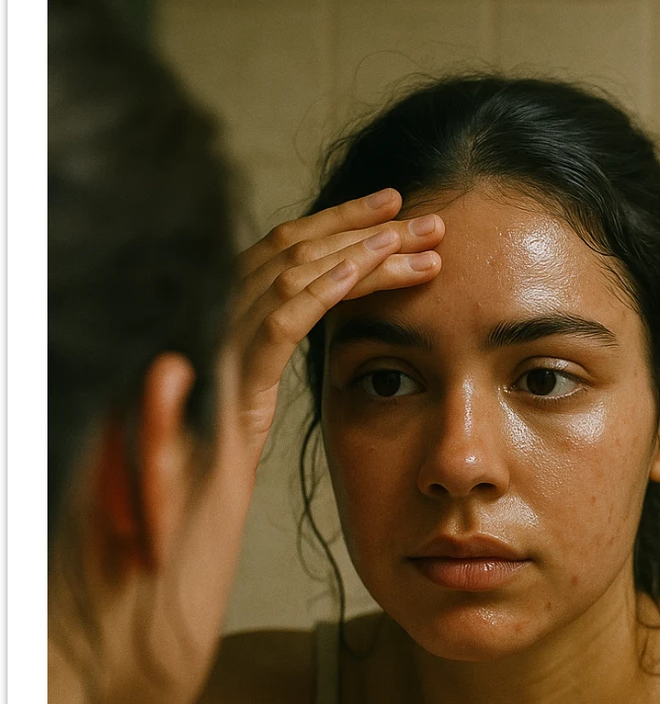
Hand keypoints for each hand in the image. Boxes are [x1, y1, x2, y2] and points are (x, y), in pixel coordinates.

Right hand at [230, 188, 442, 468]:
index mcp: (230, 307)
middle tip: (432, 221)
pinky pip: (283, 320)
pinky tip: (364, 271)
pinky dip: (323, 289)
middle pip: (298, 247)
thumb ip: (275, 338)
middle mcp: (222, 308)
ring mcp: (226, 338)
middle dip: (368, 229)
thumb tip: (325, 302)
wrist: (183, 497)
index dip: (341, 220)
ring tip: (418, 242)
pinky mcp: (237, 374)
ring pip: (298, 273)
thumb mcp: (251, 384)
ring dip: (363, 253)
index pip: (287, 244)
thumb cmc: (219, 445)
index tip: (393, 205)